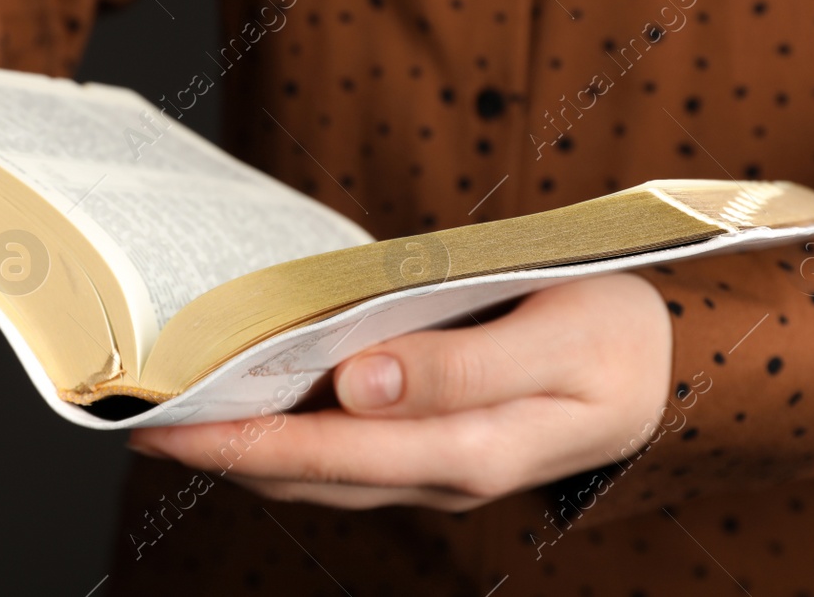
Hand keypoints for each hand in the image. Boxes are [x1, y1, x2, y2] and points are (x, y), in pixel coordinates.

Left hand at [127, 273, 672, 510]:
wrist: (673, 373)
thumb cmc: (616, 337)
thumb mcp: (560, 339)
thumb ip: (463, 367)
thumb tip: (360, 385)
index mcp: (471, 448)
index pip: (334, 454)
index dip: (247, 441)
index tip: (172, 425)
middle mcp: (442, 473)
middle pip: (311, 474)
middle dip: (223, 452)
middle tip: (141, 423)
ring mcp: (436, 470)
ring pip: (321, 476)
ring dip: (245, 453)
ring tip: (175, 423)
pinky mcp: (434, 452)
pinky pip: (345, 461)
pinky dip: (288, 442)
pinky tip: (254, 414)